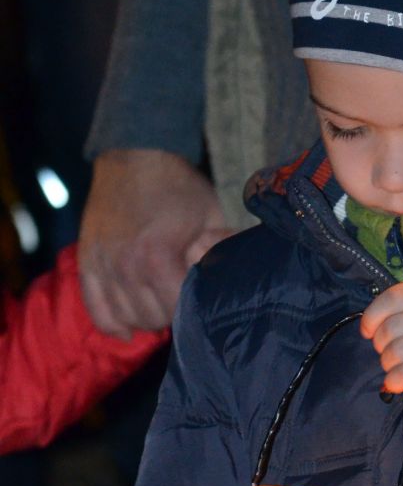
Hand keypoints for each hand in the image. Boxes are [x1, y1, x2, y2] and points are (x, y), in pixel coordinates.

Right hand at [79, 149, 233, 337]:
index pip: (177, 309)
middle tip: (180, 294)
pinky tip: (128, 331)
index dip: (193, 307)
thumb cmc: (179, 186)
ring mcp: (103, 265)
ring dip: (145, 317)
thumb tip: (231, 281)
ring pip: (126, 318)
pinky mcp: (88, 262)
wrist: (136, 154)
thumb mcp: (211, 217)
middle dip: (171, 311)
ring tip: (159, 302)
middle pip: (152, 318)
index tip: (201, 297)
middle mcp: (125, 266)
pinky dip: (112, 324)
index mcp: (158, 257)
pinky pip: (96, 310)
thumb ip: (220, 253)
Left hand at [361, 280, 402, 402]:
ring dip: (388, 364)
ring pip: (397, 352)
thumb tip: (372, 322)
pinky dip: (394, 381)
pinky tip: (396, 383)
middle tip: (388, 353)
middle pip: (392, 327)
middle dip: (381, 345)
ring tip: (396, 368)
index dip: (373, 314)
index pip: (395, 296)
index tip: (367, 329)